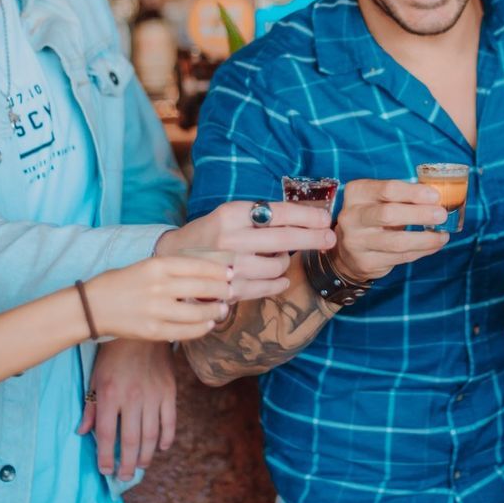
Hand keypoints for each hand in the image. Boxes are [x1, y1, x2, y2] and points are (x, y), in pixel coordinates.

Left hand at [80, 338, 176, 478]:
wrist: (141, 331)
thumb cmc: (113, 355)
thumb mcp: (95, 377)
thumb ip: (90, 406)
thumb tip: (83, 432)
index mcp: (110, 395)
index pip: (107, 434)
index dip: (105, 456)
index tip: (105, 469)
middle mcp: (132, 398)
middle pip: (130, 440)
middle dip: (127, 463)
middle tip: (125, 476)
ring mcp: (153, 395)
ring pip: (151, 435)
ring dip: (145, 456)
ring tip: (140, 466)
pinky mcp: (169, 391)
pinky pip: (170, 421)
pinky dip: (166, 437)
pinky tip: (160, 447)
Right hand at [84, 255, 235, 340]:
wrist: (92, 306)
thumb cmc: (121, 283)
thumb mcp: (146, 266)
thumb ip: (173, 269)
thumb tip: (206, 275)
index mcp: (157, 265)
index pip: (198, 265)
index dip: (219, 270)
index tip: (231, 273)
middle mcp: (159, 286)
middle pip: (203, 287)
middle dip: (222, 290)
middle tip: (231, 291)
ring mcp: (156, 310)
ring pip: (198, 312)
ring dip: (215, 312)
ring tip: (222, 310)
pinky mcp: (153, 331)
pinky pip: (185, 332)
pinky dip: (201, 329)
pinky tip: (207, 325)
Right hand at [159, 201, 337, 301]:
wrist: (174, 257)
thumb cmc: (211, 232)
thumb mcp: (231, 214)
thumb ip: (262, 216)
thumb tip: (306, 217)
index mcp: (232, 214)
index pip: (280, 213)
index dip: (308, 215)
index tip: (325, 218)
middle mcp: (231, 239)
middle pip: (284, 240)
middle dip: (313, 238)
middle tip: (329, 238)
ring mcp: (230, 267)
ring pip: (278, 267)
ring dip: (285, 263)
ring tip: (279, 258)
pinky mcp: (229, 289)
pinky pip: (268, 288)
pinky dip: (279, 283)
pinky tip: (280, 278)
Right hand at [332, 179, 451, 281]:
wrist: (347, 250)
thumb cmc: (372, 217)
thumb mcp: (379, 200)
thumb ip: (403, 196)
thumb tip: (437, 198)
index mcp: (357, 193)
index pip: (388, 189)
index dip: (414, 192)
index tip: (436, 196)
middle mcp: (351, 216)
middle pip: (389, 214)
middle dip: (420, 214)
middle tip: (441, 215)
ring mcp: (356, 241)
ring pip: (397, 241)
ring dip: (425, 238)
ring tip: (443, 235)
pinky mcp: (366, 262)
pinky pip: (400, 257)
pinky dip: (421, 251)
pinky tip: (433, 245)